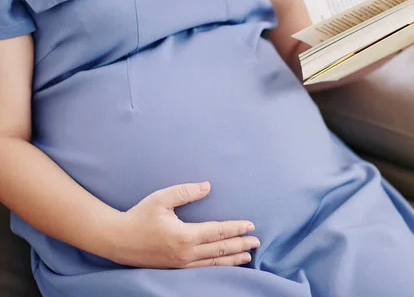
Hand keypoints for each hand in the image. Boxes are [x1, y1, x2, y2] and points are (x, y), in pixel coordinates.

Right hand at [106, 182, 259, 268]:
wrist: (115, 239)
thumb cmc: (138, 216)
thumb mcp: (161, 198)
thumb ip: (186, 192)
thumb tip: (208, 186)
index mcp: (184, 236)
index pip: (218, 232)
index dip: (236, 228)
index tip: (251, 225)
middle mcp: (185, 253)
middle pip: (220, 249)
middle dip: (241, 245)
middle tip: (257, 242)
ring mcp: (180, 264)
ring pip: (213, 263)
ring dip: (232, 259)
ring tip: (248, 256)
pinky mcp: (174, 269)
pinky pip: (202, 269)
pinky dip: (217, 267)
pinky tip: (224, 264)